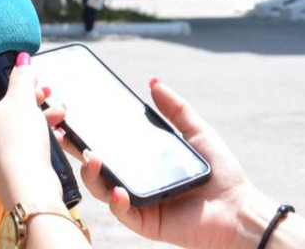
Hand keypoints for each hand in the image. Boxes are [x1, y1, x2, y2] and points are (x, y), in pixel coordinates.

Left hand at [0, 55, 65, 208]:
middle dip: (25, 98)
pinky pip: (18, 147)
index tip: (12, 75)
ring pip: (11, 127)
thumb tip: (22, 61)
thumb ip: (22, 77)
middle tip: (43, 92)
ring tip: (58, 113)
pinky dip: (35, 138)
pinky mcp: (3, 171)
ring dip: (36, 117)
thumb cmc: (18, 141)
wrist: (27, 189)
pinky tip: (55, 135)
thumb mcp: (23, 99)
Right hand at [78, 80, 268, 248]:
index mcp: (143, 161)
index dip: (88, 132)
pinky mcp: (146, 222)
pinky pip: (123, 213)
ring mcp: (138, 202)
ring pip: (102, 190)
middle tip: (65, 131)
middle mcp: (135, 181)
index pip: (109, 146)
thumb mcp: (197, 132)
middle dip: (77, 150)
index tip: (72, 114)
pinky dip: (117, 202)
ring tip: (92, 157)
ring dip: (92, 173)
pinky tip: (118, 190)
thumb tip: (154, 82)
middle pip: (97, 166)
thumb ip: (176, 109)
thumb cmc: (221, 175)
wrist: (239, 210)